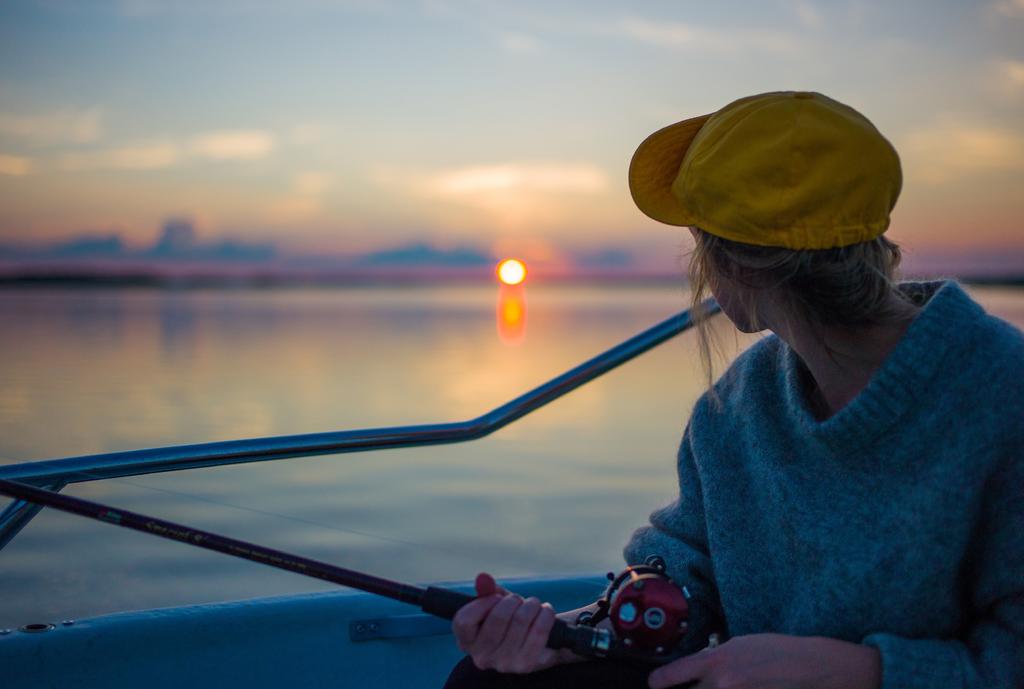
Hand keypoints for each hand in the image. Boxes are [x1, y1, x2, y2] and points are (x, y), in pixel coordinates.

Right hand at [451, 572, 561, 673]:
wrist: (541, 643)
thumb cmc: (511, 619)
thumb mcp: (497, 603)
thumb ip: (487, 590)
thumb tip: (482, 578)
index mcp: (467, 641)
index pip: (464, 621)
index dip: (482, 603)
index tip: (496, 597)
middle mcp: (481, 657)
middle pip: (497, 617)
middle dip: (513, 600)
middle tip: (518, 600)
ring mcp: (503, 664)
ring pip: (520, 620)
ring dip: (531, 605)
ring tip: (533, 605)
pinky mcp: (526, 665)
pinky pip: (539, 630)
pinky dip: (545, 615)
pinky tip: (545, 612)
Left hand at [647, 633, 880, 688]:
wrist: (814, 669)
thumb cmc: (779, 653)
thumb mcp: (742, 646)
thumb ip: (716, 660)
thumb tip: (700, 672)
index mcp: (717, 661)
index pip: (675, 674)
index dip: (660, 681)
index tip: (654, 684)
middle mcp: (723, 684)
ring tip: (722, 686)